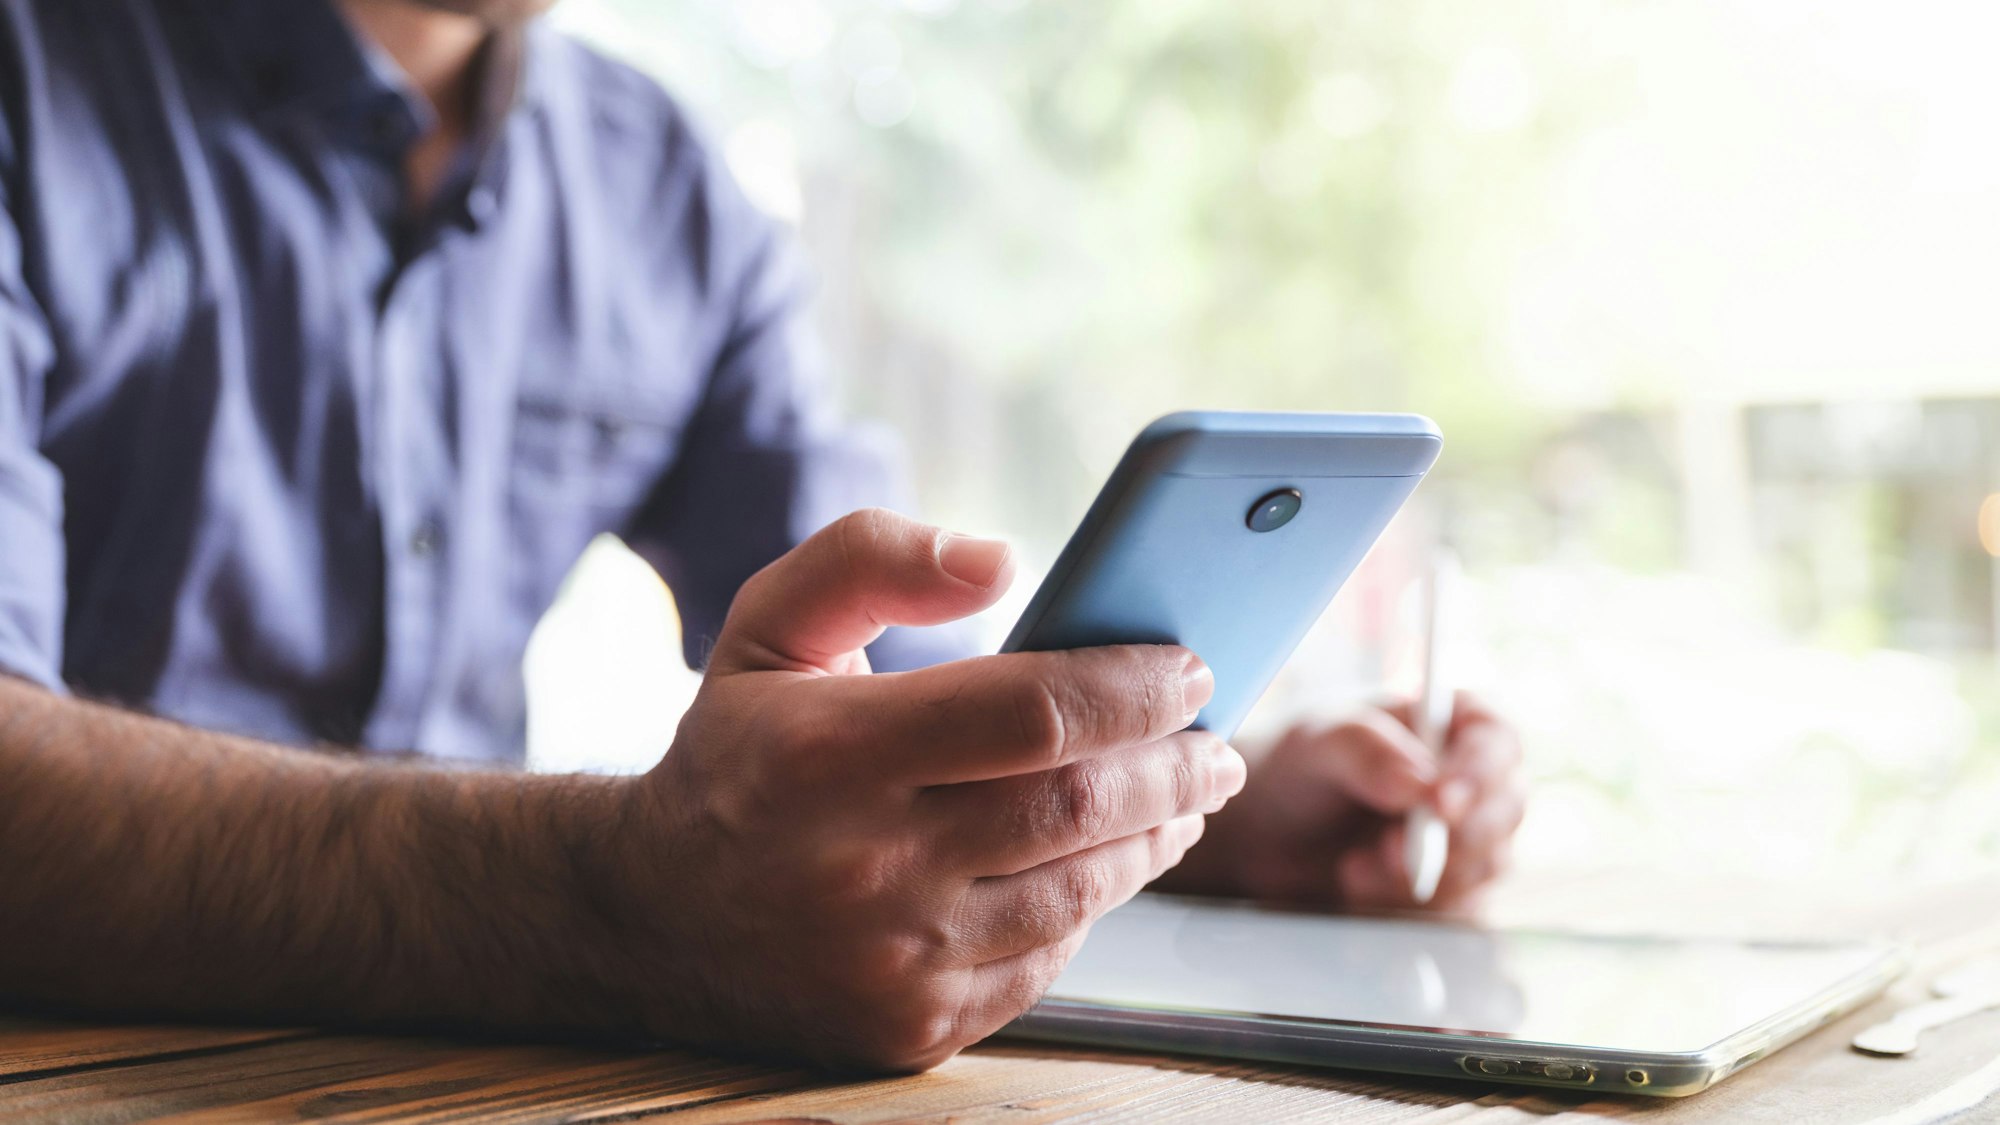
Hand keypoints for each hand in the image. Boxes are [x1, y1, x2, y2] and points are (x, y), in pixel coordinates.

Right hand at [605, 510, 1245, 1070]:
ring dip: (1156, 836)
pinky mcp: (912, 1026)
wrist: (652, 916)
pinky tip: (1104, 860)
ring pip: (1080, 892)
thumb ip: (874, 558)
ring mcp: (891, 961)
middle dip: (1176, 768)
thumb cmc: (739, 749)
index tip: (1191, 668)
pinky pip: (1047, 958)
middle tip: (1218, 741)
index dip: (1133, 688)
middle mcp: (862, 865)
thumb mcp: (772, 622)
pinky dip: (1093, 902)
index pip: (1032, 712)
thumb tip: (1001, 557)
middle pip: (1077, 807)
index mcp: (829, 751)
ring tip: (1185, 796)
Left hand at [1157, 693, 1522, 912]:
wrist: (1265, 833)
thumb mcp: (1316, 743)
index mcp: (1450, 721)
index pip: (1496, 741)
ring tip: (1352, 868)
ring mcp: (1466, 835)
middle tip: (1387, 850)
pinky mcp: (1451, 886)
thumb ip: (1365, 752)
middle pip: (1504, 809)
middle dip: (1450, 838)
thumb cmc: (1297, 766)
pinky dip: (1410, 905)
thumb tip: (1420, 784)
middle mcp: (1470, 778)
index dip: (1480, 773)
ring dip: (1421, 876)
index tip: (1441, 804)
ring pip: (1484, 866)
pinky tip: (1358, 888)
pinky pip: (1459, 908)